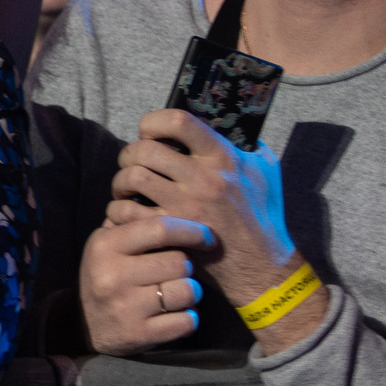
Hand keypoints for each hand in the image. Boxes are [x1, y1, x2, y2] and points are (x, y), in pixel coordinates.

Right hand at [76, 210, 217, 354]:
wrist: (83, 325)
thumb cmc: (106, 275)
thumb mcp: (108, 244)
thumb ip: (133, 221)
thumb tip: (175, 197)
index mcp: (105, 245)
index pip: (160, 228)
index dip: (191, 229)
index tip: (206, 235)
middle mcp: (112, 276)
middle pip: (179, 262)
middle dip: (187, 267)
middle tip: (179, 272)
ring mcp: (125, 308)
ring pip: (187, 291)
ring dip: (191, 292)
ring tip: (179, 292)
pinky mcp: (139, 335)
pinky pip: (186, 321)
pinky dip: (189, 318)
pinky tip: (177, 315)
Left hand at [112, 109, 319, 345]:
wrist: (261, 265)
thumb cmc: (263, 214)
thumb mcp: (265, 170)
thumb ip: (247, 144)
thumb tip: (228, 121)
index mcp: (223, 157)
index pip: (179, 121)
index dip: (154, 121)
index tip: (150, 131)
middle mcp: (201, 179)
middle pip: (145, 150)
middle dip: (130, 153)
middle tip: (132, 163)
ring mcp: (184, 207)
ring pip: (132, 179)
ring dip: (121, 181)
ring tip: (126, 188)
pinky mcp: (171, 234)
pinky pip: (129, 213)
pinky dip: (119, 210)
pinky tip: (126, 211)